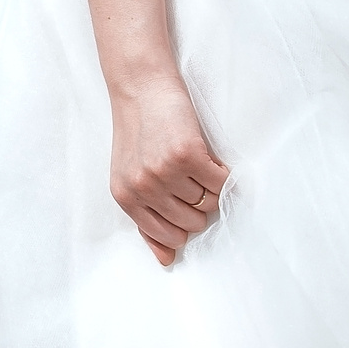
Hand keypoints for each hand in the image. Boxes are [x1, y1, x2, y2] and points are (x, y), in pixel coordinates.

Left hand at [108, 77, 228, 265]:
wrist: (141, 88)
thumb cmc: (139, 133)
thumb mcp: (130, 177)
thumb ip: (146, 219)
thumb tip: (166, 260)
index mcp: (126, 198)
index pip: (169, 237)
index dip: (185, 223)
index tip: (185, 202)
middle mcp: (142, 188)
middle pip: (193, 223)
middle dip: (199, 204)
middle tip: (189, 177)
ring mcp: (164, 172)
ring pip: (210, 204)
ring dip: (211, 187)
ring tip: (195, 164)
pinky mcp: (187, 154)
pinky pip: (221, 184)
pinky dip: (222, 174)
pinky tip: (207, 158)